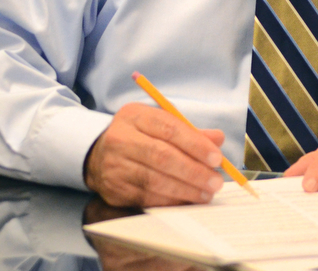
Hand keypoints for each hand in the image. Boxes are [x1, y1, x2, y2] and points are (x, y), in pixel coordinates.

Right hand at [85, 102, 225, 206]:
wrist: (99, 154)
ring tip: (206, 194)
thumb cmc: (139, 136)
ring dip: (185, 190)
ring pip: (154, 180)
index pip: (168, 128)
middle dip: (193, 171)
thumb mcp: (159, 123)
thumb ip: (189, 131)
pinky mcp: (113, 189)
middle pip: (161, 156)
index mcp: (134, 116)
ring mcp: (114, 165)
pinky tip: (186, 201)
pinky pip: (146, 198)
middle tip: (215, 182)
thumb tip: (218, 139)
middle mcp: (120, 138)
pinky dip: (170, 201)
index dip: (195, 144)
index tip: (216, 158)